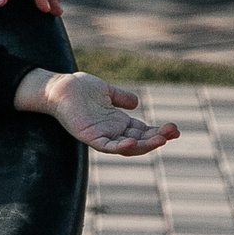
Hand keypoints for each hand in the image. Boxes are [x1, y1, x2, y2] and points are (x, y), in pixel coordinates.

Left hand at [14, 69, 178, 155]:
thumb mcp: (106, 92)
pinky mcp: (89, 137)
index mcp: (118, 122)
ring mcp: (101, 136)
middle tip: (173, 133)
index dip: (159, 131)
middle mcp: (112, 132)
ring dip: (145, 145)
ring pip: (127, 147)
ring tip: (161, 140)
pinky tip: (132, 142)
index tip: (174, 129)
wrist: (59, 87)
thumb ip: (121, 98)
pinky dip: (119, 147)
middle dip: (157, 139)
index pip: (143, 131)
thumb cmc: (80, 88)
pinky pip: (106, 146)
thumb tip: (136, 102)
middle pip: (139, 141)